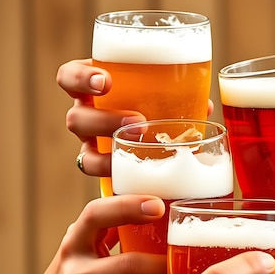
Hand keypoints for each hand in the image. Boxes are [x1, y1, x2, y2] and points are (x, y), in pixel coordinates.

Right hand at [0, 194, 165, 273]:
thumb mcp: (80, 250)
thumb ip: (107, 230)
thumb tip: (158, 203)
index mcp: (75, 244)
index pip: (97, 215)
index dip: (128, 206)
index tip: (158, 204)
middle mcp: (75, 271)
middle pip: (128, 265)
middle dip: (163, 265)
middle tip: (188, 263)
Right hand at [56, 58, 214, 177]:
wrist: (149, 152)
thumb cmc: (157, 118)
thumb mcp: (164, 105)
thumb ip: (179, 101)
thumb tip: (205, 106)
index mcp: (95, 94)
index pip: (69, 78)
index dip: (80, 78)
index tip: (106, 82)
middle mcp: (88, 122)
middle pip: (76, 120)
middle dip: (103, 121)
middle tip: (138, 123)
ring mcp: (94, 152)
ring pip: (85, 157)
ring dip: (109, 161)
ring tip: (141, 161)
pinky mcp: (106, 181)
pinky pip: (103, 190)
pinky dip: (119, 192)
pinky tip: (142, 195)